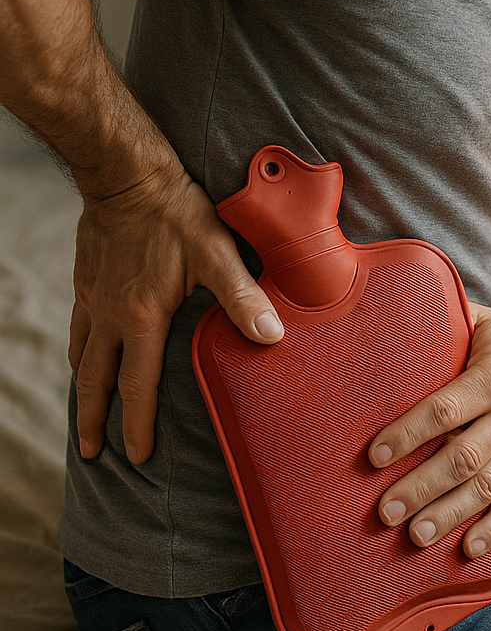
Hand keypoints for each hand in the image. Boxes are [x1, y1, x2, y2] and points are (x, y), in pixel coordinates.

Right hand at [70, 162, 283, 463]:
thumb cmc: (176, 212)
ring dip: (83, 390)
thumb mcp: (217, 253)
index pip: (136, 386)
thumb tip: (271, 337)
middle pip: (96, 381)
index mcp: (141, 317)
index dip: (137, 424)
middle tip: (90, 453)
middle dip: (94, 421)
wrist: (126, 173)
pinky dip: (80, 352)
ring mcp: (94, 298)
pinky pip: (78, 327)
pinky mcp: (86, 280)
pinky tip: (84, 356)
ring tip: (84, 415)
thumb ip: (243, 298)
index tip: (136, 456)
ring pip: (82, 356)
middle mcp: (110, 315)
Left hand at [368, 304, 490, 558]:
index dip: (408, 435)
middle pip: (463, 458)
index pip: (446, 411)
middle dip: (421, 487)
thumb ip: (440, 320)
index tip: (375, 457)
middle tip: (385, 511)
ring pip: (487, 486)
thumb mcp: (478, 319)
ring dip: (449, 514)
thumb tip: (382, 307)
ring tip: (415, 535)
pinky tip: (468, 549)